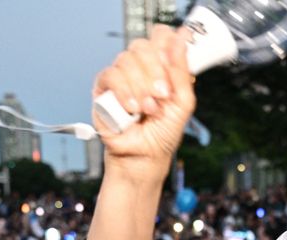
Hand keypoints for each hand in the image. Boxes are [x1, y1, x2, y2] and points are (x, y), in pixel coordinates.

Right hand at [92, 25, 194, 180]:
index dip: (165, 42)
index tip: (172, 60)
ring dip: (141, 86)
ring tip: (148, 109)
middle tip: (162, 94)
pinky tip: (132, 108)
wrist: (145, 156)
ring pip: (126, 60)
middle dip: (155, 70)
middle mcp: (139, 67)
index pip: (160, 36)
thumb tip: (182, 37)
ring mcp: (120, 76)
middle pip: (142, 46)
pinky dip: (124, 91)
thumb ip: (182, 70)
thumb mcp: (183, 101)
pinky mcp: (103, 88)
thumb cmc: (164, 131)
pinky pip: (111, 75)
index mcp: (160, 66)